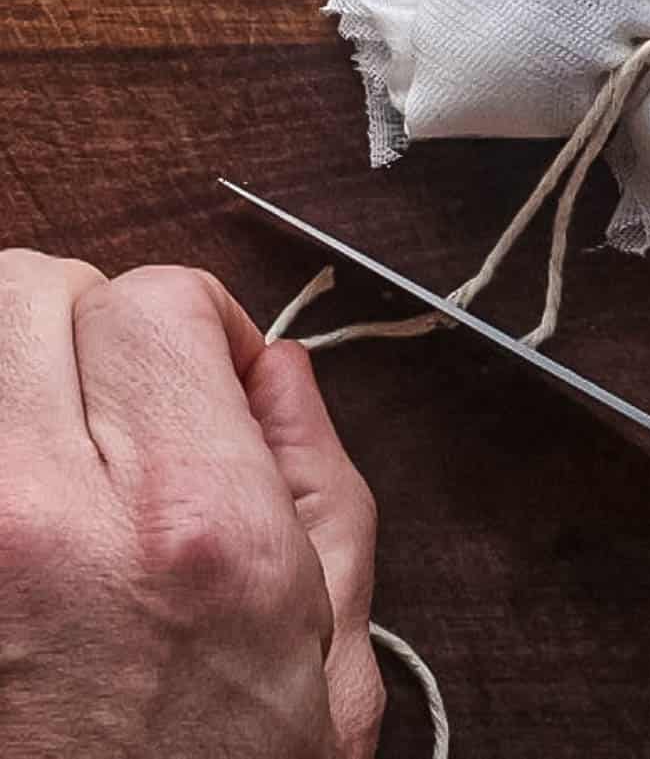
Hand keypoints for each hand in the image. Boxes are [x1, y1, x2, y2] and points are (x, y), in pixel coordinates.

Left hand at [0, 251, 383, 757]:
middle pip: (28, 290)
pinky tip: (15, 495)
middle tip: (112, 397)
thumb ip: (317, 476)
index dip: (194, 325)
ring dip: (12, 370)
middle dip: (83, 322)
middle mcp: (50, 521)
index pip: (157, 305)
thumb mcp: (327, 650)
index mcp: (195, 531)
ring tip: (50, 444)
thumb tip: (275, 364)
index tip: (202, 374)